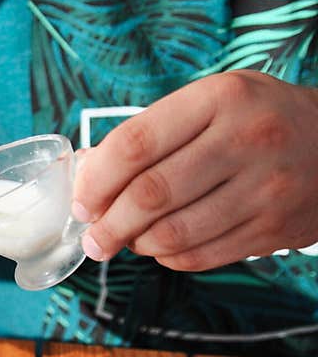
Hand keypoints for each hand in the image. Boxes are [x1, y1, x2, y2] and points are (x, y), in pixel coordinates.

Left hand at [72, 70, 317, 270]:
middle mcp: (247, 140)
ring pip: (172, 234)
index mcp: (220, 99)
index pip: (135, 145)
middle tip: (92, 238)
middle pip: (150, 196)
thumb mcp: (211, 103)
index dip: (95, 181)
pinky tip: (160, 246)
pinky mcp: (276, 229)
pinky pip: (200, 257)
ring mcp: (266, 188)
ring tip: (124, 241)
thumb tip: (86, 172)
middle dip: (107, 225)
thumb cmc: (257, 120)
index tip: (80, 203)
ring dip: (135, 244)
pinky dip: (168, 257)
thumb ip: (150, 133)